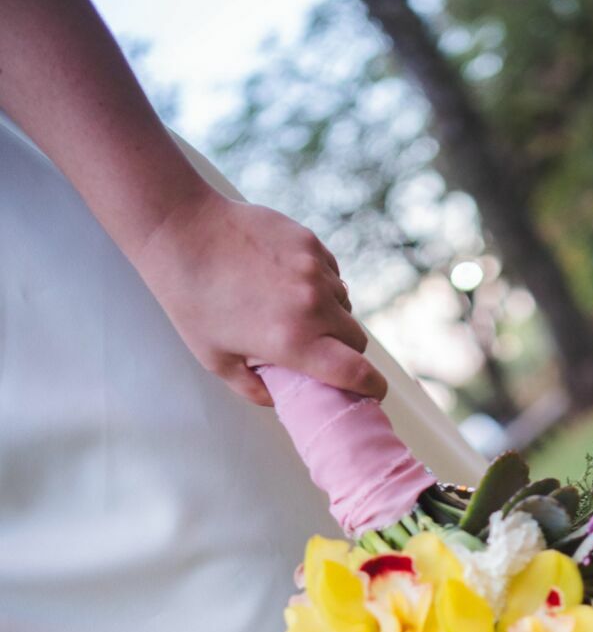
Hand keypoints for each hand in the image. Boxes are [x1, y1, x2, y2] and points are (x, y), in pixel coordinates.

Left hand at [133, 185, 386, 406]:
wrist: (182, 232)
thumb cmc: (193, 300)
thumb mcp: (216, 360)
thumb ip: (254, 389)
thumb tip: (281, 400)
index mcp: (293, 341)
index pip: (357, 372)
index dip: (372, 388)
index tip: (371, 393)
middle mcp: (312, 306)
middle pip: (357, 340)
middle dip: (346, 352)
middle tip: (321, 354)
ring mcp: (314, 270)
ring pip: (346, 305)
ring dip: (332, 316)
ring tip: (296, 313)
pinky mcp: (310, 243)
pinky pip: (332, 275)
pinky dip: (321, 286)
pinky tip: (288, 283)